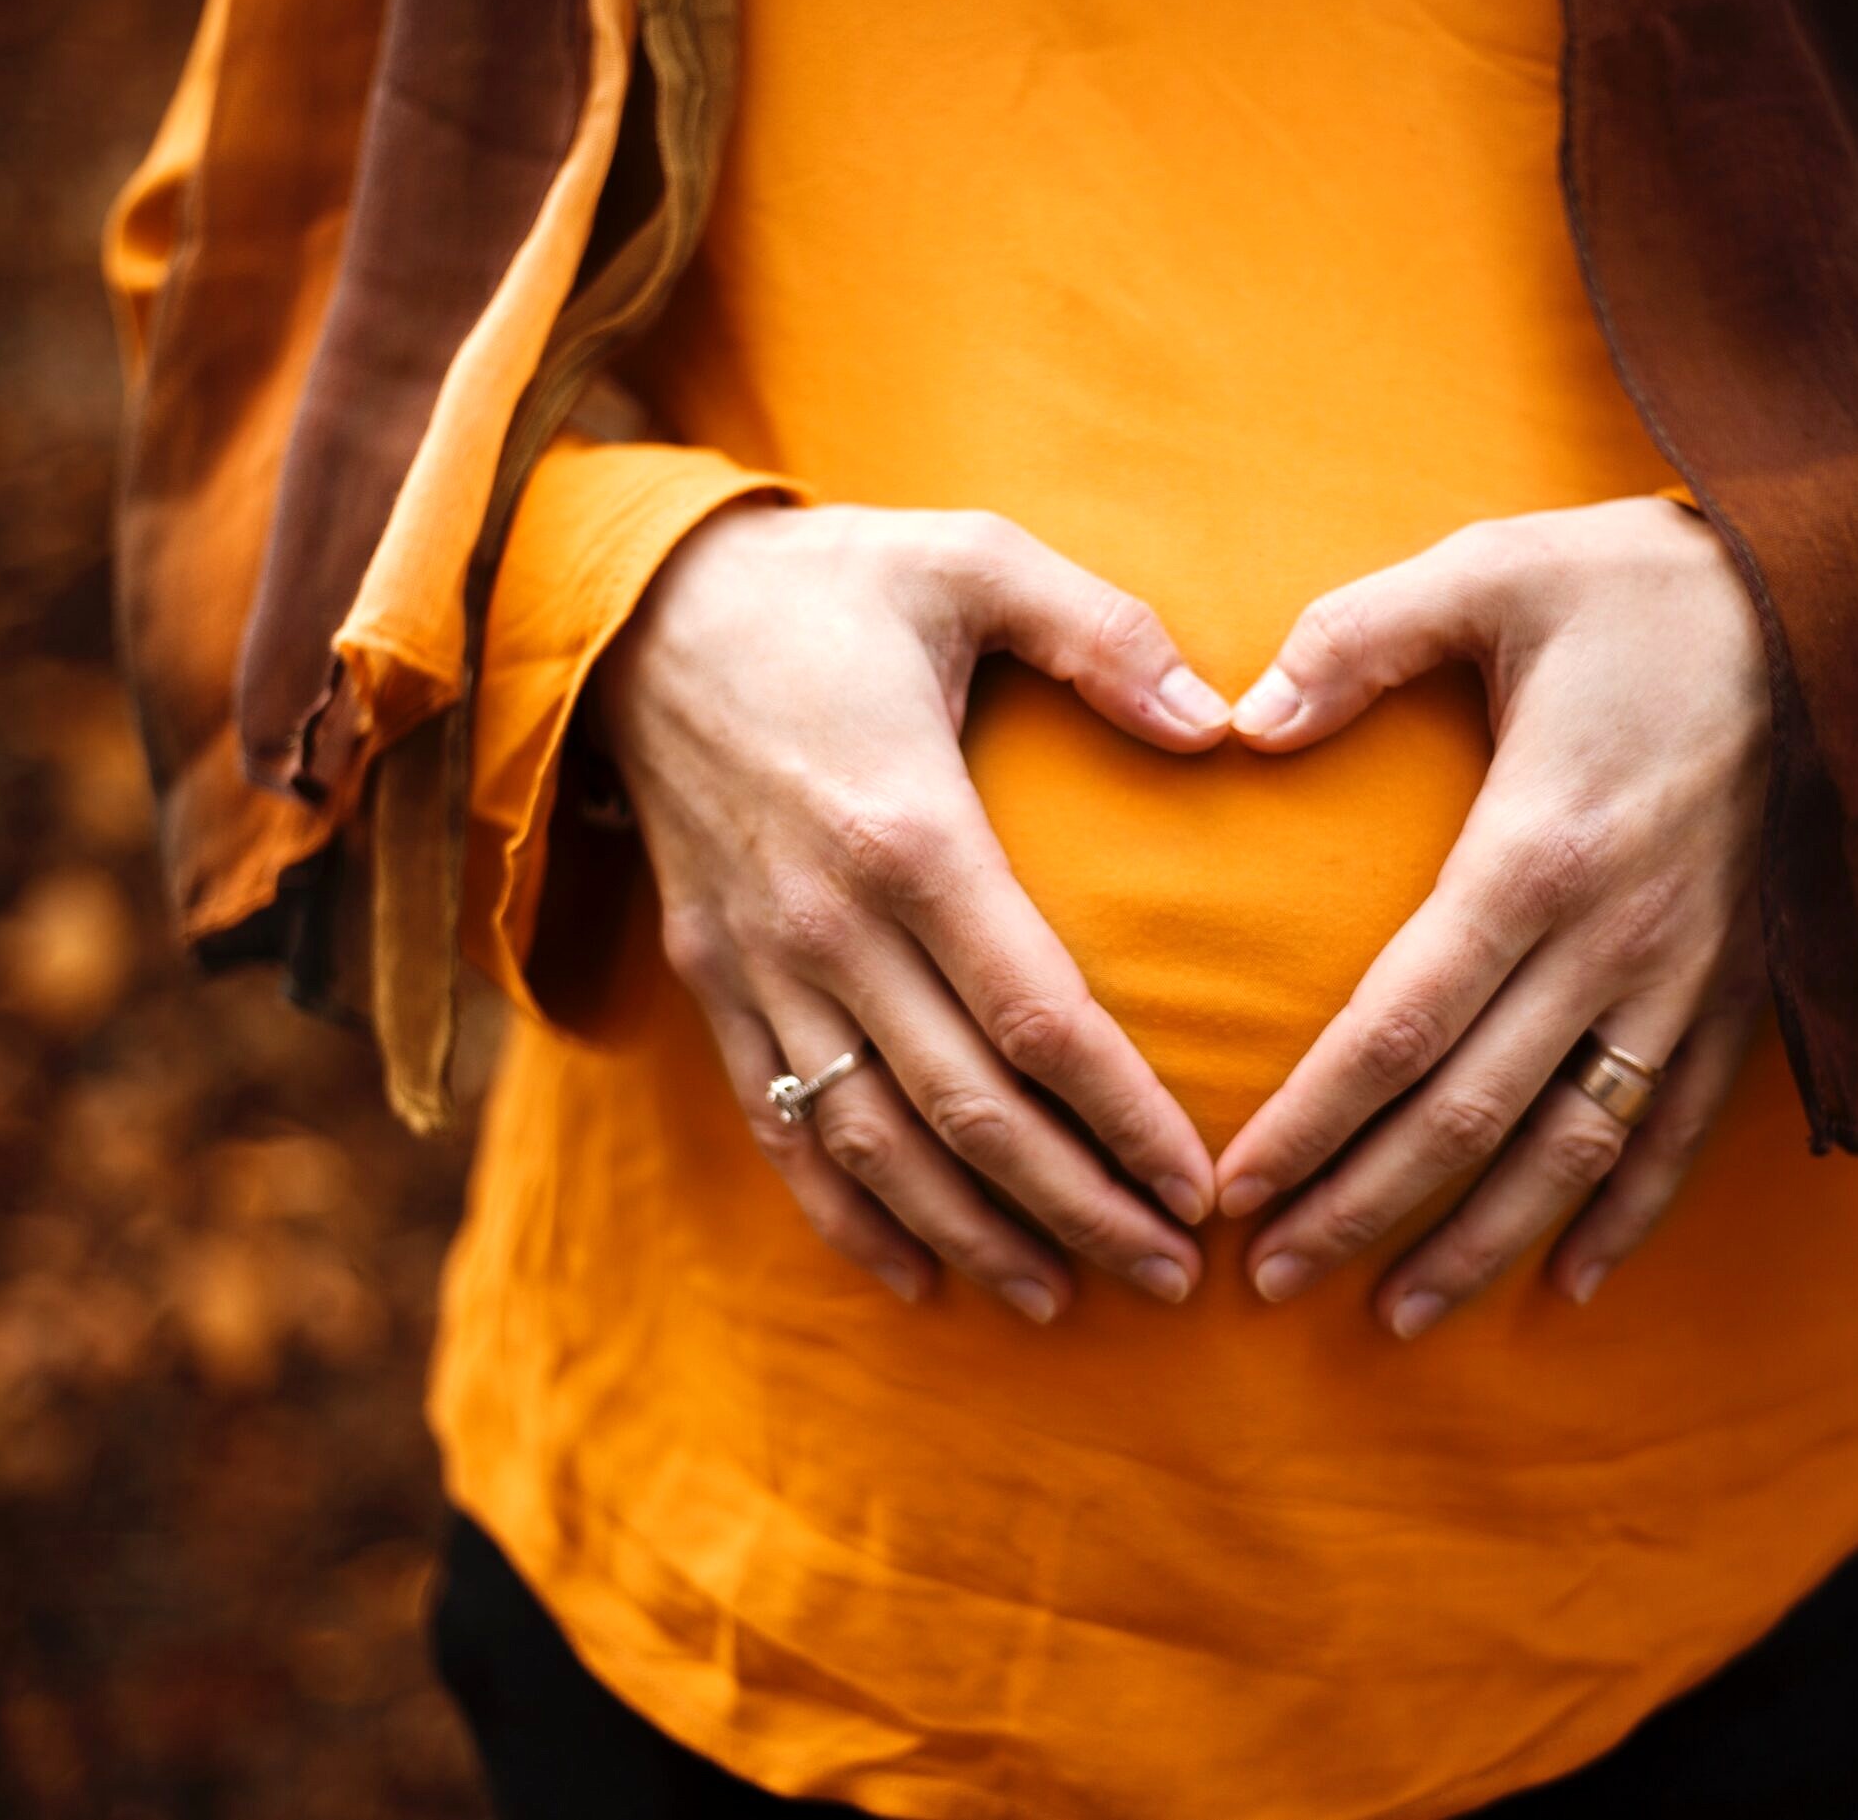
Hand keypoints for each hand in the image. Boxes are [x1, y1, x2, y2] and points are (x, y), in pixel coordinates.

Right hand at [594, 501, 1233, 1322]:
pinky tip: (916, 1279)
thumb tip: (1223, 725)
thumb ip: (1104, 632)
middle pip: (967, 1113)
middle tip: (1172, 1276)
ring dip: (973, 1236)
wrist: (634, 608)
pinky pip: (779, 1129)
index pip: (1037, 1019)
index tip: (1201, 1185)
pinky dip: (846, 1217)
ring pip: (874, 1146)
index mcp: (910, 832)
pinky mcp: (714, 983)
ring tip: (1065, 1299)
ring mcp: (761, 967)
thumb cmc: (829, 584)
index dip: (1124, 1118)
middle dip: (1077, 1209)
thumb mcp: (971, 558)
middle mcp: (829, 924)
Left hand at [1216, 495, 1771, 1336]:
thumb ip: (1356, 639)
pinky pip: (1681, 1128)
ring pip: (1575, 1149)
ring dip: (1482, 1241)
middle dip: (1364, 1209)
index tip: (1237, 1192)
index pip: (1400, 1029)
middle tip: (1270, 1281)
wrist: (1850, 602)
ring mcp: (1691, 978)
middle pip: (1471, 1115)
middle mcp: (1616, 940)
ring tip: (1396, 1317)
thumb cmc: (1645, 586)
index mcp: (1537, 851)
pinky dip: (1626, 1214)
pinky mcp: (1745, 988)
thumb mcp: (1491, 571)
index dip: (1313, 1124)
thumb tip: (1241, 718)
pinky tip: (1569, 1283)